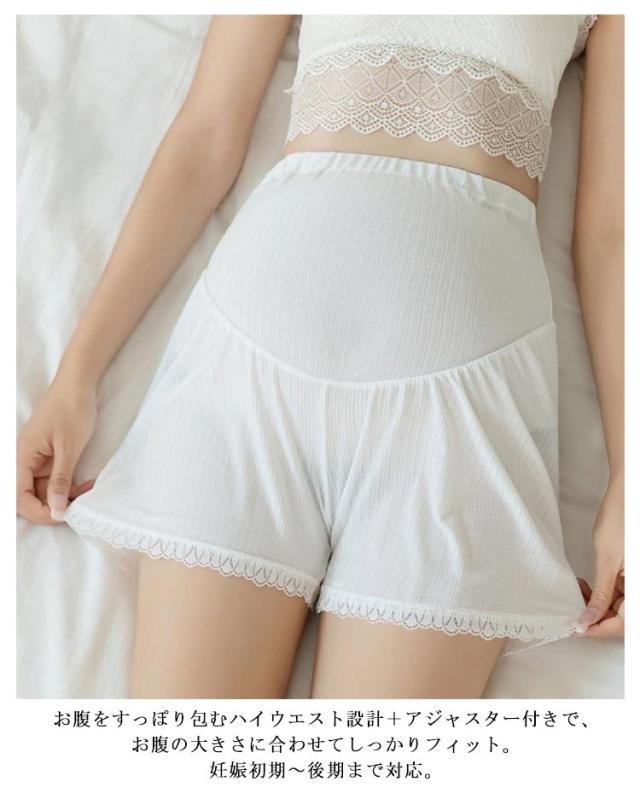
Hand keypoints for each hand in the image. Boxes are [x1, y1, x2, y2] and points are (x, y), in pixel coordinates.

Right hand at [17, 377, 98, 524]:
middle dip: (52, 506)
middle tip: (77, 507)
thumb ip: (61, 480)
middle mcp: (24, 460)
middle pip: (28, 497)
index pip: (19, 497)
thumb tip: (56, 510)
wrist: (79, 383)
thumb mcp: (69, 448)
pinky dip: (69, 485)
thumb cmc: (72, 410)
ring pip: (44, 490)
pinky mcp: (49, 457)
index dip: (39, 512)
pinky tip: (87, 484)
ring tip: (87, 491)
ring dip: (64, 496)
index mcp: (22, 457)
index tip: (63, 515)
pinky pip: (54, 480)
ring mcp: (36, 459)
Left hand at [576, 473, 623, 638]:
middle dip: (597, 617)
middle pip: (622, 618)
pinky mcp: (631, 576)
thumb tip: (589, 619)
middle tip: (575, 611)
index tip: (579, 628)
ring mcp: (636, 583)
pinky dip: (602, 593)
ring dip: (597, 605)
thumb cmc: (621, 523)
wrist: (626, 499)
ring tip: (580, 592)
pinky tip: (587, 586)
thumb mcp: (607, 562)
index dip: (600, 629)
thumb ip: (601, 594)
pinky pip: (619, 594)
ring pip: (619, 607)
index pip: (624, 624)